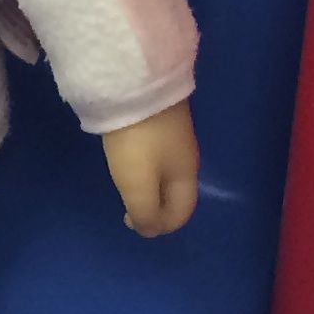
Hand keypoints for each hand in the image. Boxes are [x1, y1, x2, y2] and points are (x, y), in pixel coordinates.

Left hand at [100, 100, 199, 236]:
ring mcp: (175, 132)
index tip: (133, 223)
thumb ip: (146, 212)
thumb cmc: (138, 141)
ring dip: (151, 185)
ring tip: (127, 185)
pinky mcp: (161, 115)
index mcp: (186, 174)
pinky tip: (130, 157)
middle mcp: (186, 155)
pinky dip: (147, 164)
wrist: (136, 83)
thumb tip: (150, 230)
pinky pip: (158, 151)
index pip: (182, 212)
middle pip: (177, 191)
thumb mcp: (138, 184)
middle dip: (158, 206)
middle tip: (129, 207)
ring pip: (168, 170)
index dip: (162, 226)